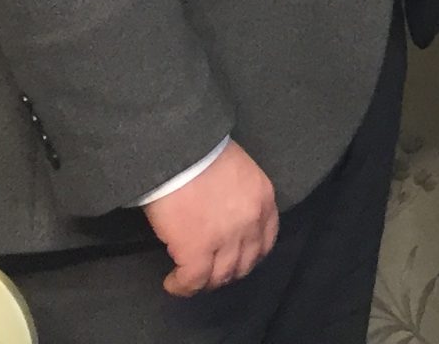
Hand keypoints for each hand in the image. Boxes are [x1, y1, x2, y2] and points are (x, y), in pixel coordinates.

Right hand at [144, 140, 277, 295]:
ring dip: (206, 282)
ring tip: (190, 279)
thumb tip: (226, 214)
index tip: (235, 259)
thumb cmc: (203, 154)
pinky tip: (172, 282)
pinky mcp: (197, 250)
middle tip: (210, 272)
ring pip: (221, 275)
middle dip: (228, 272)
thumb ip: (240, 197)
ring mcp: (226, 238)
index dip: (249, 255)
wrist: (179, 153)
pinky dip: (182, 286)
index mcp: (264, 200)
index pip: (266, 240)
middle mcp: (251, 222)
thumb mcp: (238, 173)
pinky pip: (193, 280)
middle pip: (245, 262)